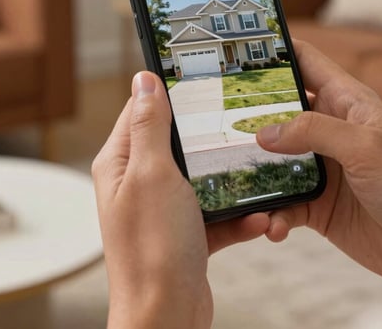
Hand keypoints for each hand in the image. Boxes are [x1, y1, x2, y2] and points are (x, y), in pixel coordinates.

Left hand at [92, 71, 269, 328]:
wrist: (167, 316)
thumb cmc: (153, 248)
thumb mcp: (152, 174)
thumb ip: (150, 126)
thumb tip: (144, 80)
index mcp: (122, 164)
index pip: (142, 112)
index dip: (169, 93)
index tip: (203, 76)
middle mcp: (139, 185)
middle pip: (179, 144)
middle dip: (211, 137)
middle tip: (241, 123)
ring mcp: (164, 211)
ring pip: (205, 180)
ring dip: (233, 183)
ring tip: (259, 178)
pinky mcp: (187, 235)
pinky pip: (219, 216)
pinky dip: (239, 218)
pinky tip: (259, 220)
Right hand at [257, 41, 381, 288]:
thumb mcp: (364, 148)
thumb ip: (312, 132)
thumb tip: (263, 133)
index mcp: (348, 103)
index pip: (306, 62)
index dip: (275, 49)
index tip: (235, 45)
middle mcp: (332, 131)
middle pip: (279, 111)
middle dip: (248, 114)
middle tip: (211, 117)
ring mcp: (324, 169)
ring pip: (274, 159)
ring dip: (255, 171)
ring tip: (235, 181)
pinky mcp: (319, 205)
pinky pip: (284, 202)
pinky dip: (273, 213)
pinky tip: (272, 225)